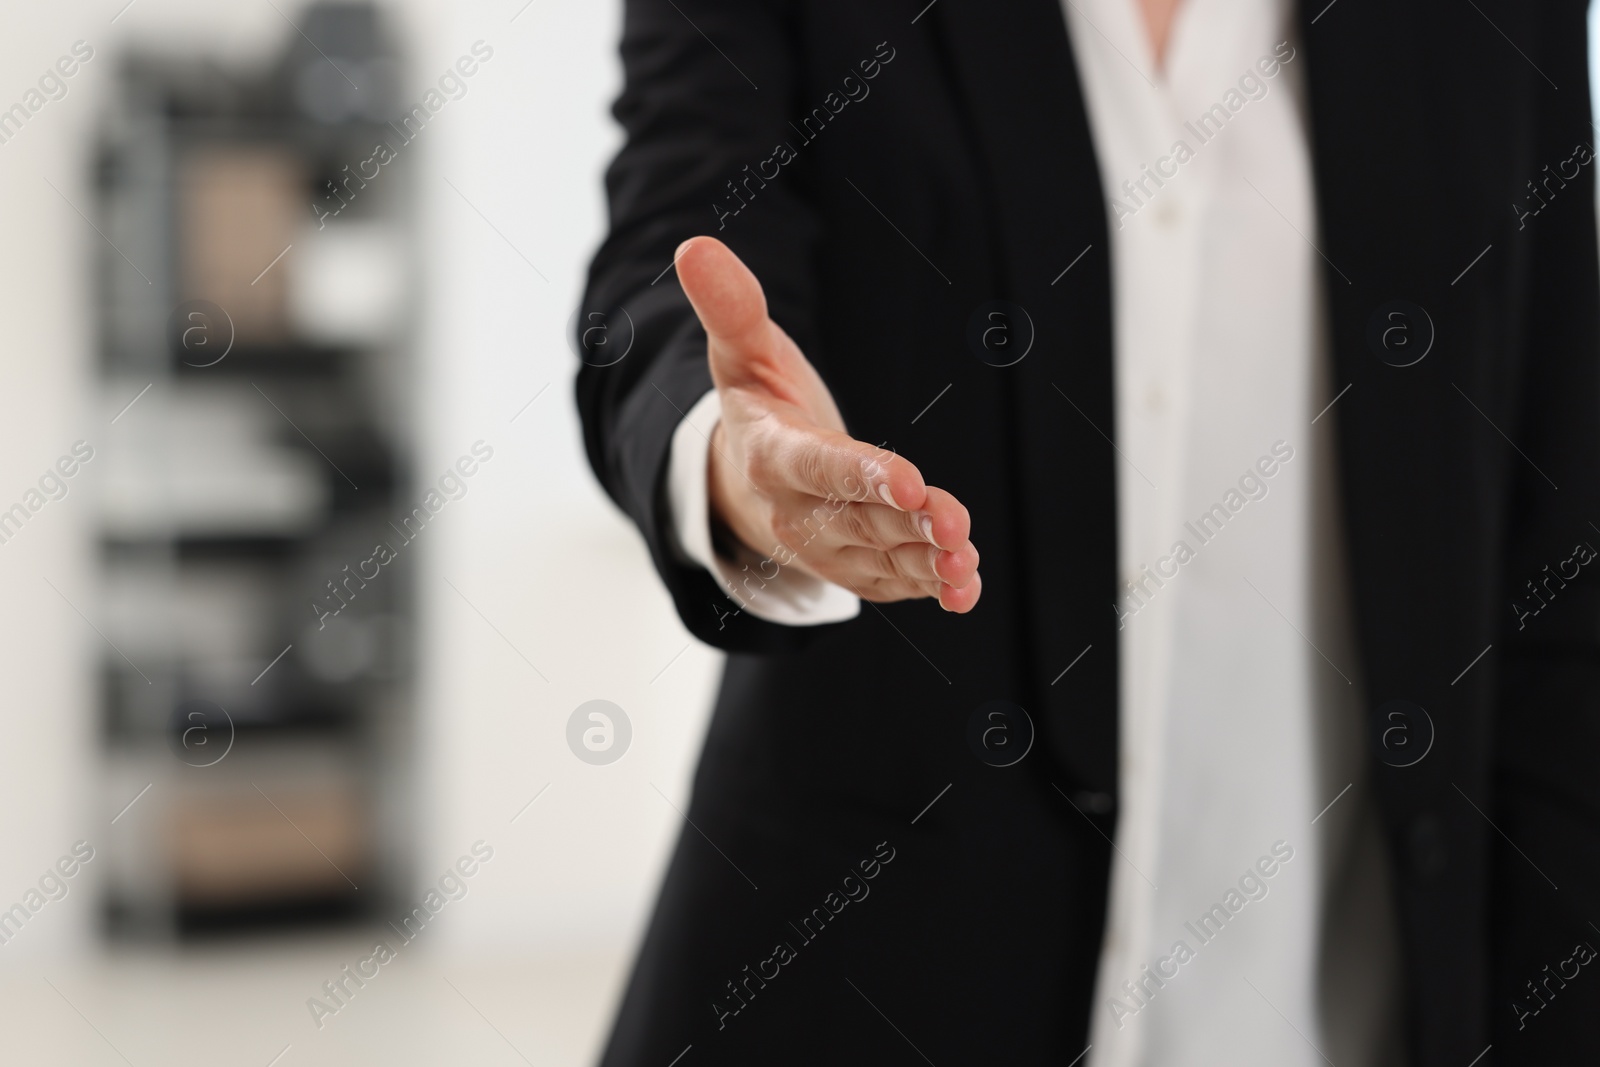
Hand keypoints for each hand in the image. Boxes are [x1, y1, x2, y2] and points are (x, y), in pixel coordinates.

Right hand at [674, 236, 980, 611]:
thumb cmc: (757, 403)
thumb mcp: (740, 353)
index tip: (908, 480)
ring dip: (925, 562)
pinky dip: (927, 587)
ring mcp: (824, 547)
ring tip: (966, 564)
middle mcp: (795, 510)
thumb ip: (730, 307)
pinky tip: (965, 588)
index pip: (818, 466)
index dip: (862, 475)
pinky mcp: (850, 567)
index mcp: (771, 455)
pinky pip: (889, 582)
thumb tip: (694, 247)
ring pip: (880, 556)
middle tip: (956, 524)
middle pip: (858, 518)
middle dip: (908, 524)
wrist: (742, 481)